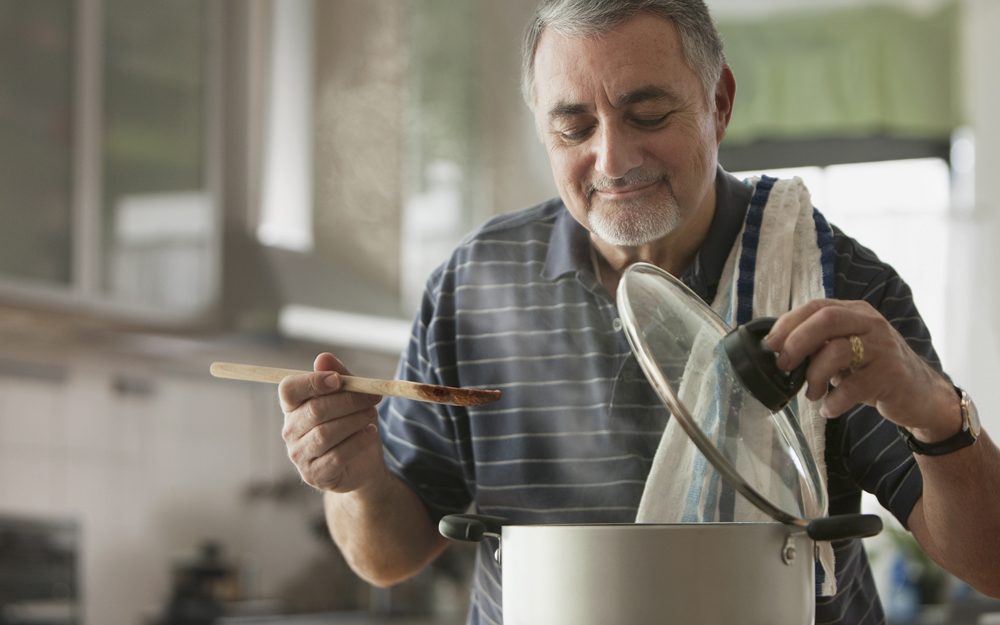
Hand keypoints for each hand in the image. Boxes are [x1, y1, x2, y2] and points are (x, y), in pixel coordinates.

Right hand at [279, 353, 384, 491]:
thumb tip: (324, 358)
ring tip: (372, 415)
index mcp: (293, 407)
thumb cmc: (353, 425)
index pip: (289, 389)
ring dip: (355, 421)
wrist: (363, 465)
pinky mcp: (314, 475)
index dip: (312, 382)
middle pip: (315, 410)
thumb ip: (339, 376)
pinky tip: (370, 433)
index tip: (338, 380)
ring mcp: (299, 455)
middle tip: (373, 397)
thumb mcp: (351, 397)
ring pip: (326, 433)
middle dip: (348, 401)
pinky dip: (357, 442)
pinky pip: (336, 456)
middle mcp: (290, 431)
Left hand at [765, 299, 959, 437]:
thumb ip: (819, 345)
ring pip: (838, 351)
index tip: (771, 344)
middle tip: (784, 366)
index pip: (816, 307)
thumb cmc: (873, 370)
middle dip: (797, 342)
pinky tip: (829, 409)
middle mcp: (871, 324)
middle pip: (827, 319)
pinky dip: (834, 402)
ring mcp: (884, 347)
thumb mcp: (846, 350)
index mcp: (855, 312)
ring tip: (813, 393)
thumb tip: (779, 352)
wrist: (920, 394)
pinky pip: (853, 387)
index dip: (789, 323)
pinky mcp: (892, 375)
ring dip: (815, 376)